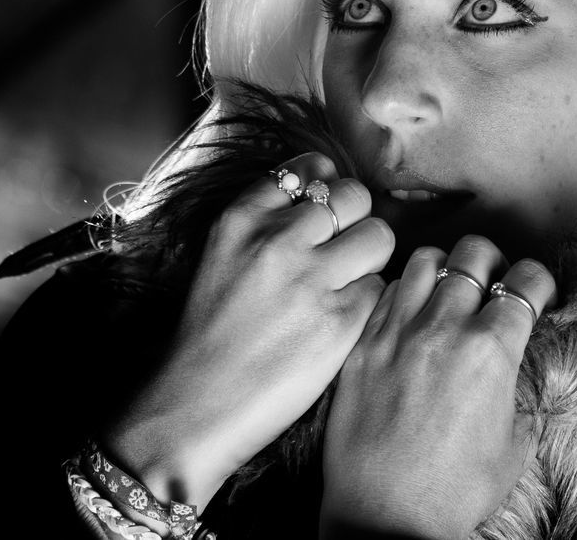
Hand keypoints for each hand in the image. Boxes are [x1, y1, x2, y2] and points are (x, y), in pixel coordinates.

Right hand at [103, 152, 391, 509]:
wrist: (197, 404)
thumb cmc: (210, 334)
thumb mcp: (223, 256)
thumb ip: (265, 224)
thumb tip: (322, 198)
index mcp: (242, 219)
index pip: (310, 170)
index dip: (326, 189)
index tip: (323, 212)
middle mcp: (277, 239)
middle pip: (354, 196)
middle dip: (356, 220)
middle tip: (342, 252)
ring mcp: (312, 279)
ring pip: (379, 236)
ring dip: (370, 258)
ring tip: (347, 285)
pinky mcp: (341, 321)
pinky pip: (380, 289)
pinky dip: (368, 303)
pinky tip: (342, 322)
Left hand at [320, 235, 556, 539]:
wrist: (383, 512)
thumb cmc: (453, 490)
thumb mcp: (515, 444)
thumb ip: (522, 390)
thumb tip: (519, 362)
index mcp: (491, 350)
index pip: (526, 281)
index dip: (538, 280)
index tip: (535, 293)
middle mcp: (442, 329)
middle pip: (472, 254)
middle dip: (491, 261)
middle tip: (491, 284)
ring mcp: (395, 332)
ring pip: (423, 260)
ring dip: (444, 269)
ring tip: (447, 292)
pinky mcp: (361, 344)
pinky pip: (384, 291)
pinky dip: (403, 291)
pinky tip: (409, 314)